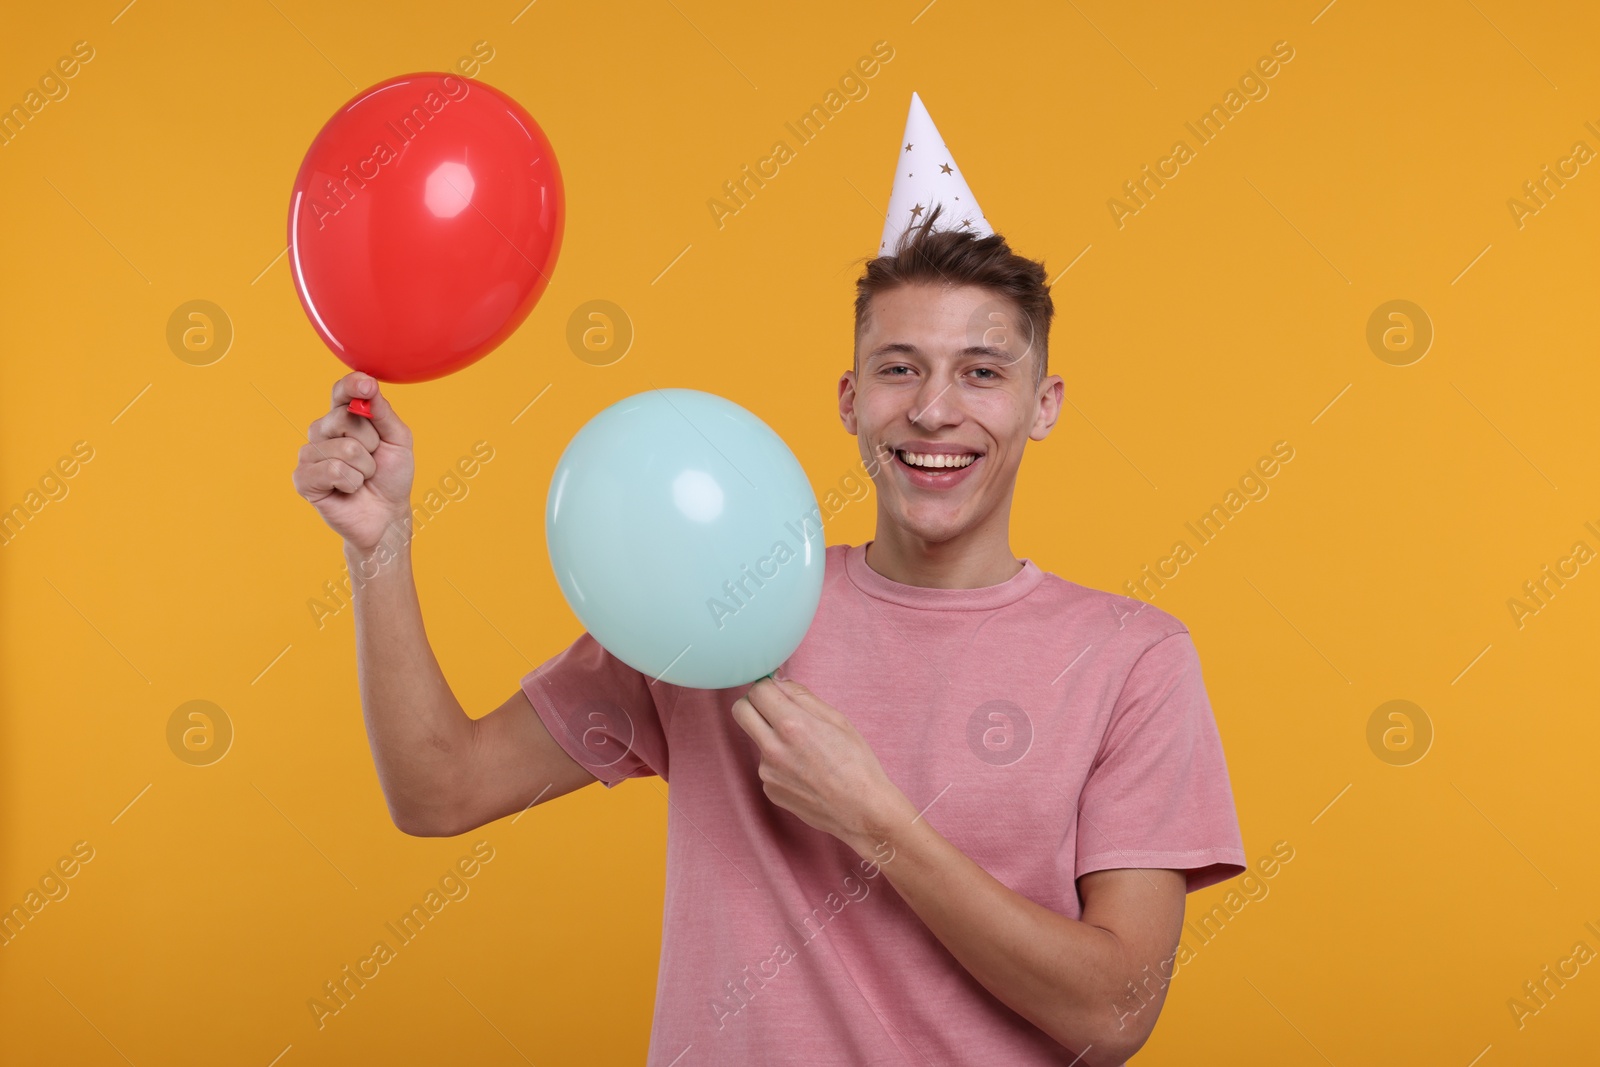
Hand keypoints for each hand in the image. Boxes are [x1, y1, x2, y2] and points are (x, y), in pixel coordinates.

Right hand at [291, 372, 414, 552]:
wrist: (387, 514)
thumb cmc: (391, 476)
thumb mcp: (398, 440)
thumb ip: (383, 412)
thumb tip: (368, 384)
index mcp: (344, 416)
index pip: (341, 392)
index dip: (352, 385)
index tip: (367, 385)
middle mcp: (322, 431)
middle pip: (344, 418)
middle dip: (371, 443)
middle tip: (372, 459)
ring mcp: (310, 454)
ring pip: (344, 448)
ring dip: (365, 468)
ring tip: (362, 477)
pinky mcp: (303, 478)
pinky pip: (332, 470)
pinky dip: (351, 482)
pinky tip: (348, 489)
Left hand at [730, 678, 903, 854]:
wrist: (862, 810)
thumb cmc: (857, 764)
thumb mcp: (837, 720)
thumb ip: (802, 696)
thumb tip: (778, 681)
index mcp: (792, 726)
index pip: (756, 691)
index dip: (767, 687)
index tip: (776, 692)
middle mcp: (773, 749)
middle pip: (741, 712)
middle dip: (755, 704)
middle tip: (776, 709)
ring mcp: (768, 772)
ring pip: (757, 740)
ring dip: (772, 737)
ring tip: (807, 751)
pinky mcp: (769, 790)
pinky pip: (767, 765)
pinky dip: (780, 763)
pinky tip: (805, 772)